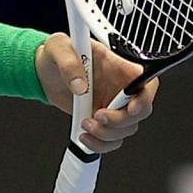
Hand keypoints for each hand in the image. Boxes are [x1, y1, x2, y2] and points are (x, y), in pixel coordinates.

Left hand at [34, 35, 156, 153]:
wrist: (46, 74)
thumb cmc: (58, 54)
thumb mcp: (58, 48)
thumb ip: (69, 63)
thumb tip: (79, 85)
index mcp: (118, 66)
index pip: (146, 81)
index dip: (145, 97)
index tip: (131, 108)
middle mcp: (120, 87)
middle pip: (141, 111)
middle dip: (120, 120)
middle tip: (98, 115)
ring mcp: (113, 106)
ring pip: (127, 129)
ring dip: (106, 133)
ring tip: (86, 123)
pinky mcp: (103, 121)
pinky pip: (112, 140)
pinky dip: (99, 144)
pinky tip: (85, 136)